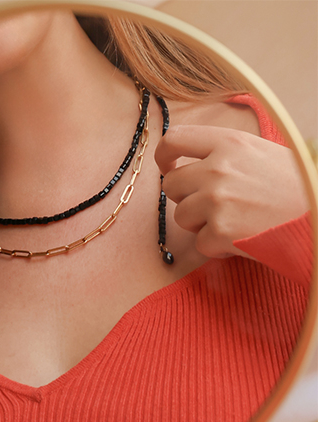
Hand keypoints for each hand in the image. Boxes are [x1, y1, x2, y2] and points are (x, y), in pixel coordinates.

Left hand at [154, 125, 307, 258]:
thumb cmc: (294, 185)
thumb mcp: (259, 152)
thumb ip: (222, 153)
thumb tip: (189, 162)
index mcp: (228, 143)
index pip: (174, 139)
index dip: (164, 156)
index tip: (168, 167)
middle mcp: (217, 169)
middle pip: (171, 185)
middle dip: (185, 197)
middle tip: (211, 204)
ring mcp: (217, 200)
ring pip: (181, 216)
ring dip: (200, 223)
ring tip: (231, 221)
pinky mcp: (221, 231)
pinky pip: (199, 243)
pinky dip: (216, 246)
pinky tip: (239, 238)